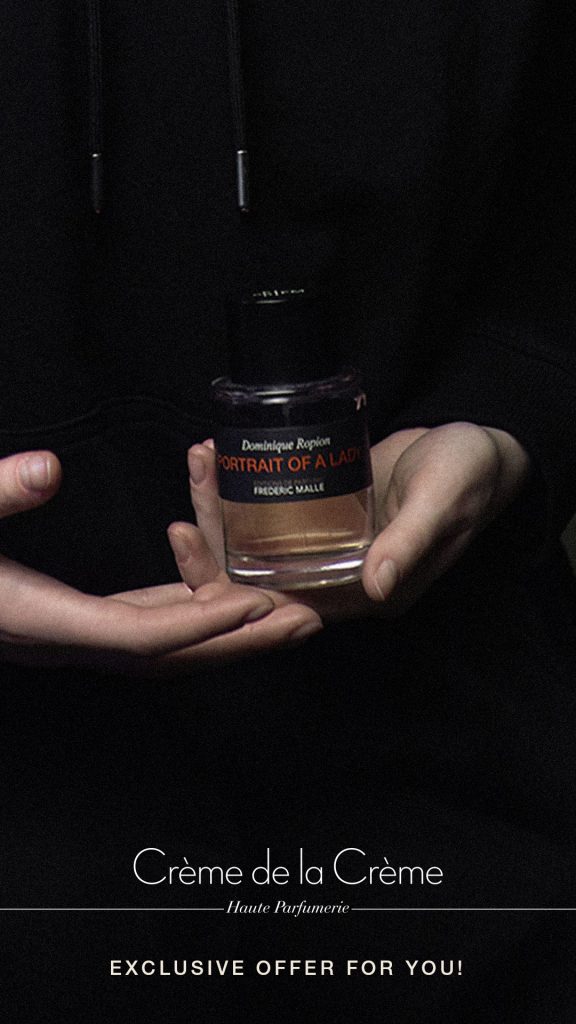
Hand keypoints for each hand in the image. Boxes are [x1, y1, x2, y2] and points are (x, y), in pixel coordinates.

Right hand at [0, 451, 321, 671]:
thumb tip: (45, 470)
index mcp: (41, 620)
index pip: (139, 633)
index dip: (201, 621)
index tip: (258, 604)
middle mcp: (63, 639)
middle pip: (170, 655)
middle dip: (240, 642)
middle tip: (309, 621)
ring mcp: (67, 634)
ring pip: (163, 645)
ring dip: (225, 631)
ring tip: (285, 610)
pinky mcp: (68, 619)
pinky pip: (143, 623)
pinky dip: (187, 610)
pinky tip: (215, 588)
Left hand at [182, 422, 529, 620]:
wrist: (478, 448)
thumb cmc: (469, 476)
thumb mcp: (441, 503)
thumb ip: (408, 543)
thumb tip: (375, 587)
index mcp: (367, 592)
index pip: (285, 607)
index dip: (232, 591)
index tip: (193, 549)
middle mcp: (340, 578)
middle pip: (257, 577)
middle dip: (212, 541)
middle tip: (192, 490)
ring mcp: (328, 546)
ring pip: (257, 543)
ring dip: (220, 507)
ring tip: (202, 457)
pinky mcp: (324, 514)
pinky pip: (271, 511)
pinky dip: (242, 487)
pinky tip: (221, 453)